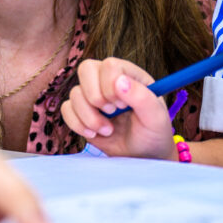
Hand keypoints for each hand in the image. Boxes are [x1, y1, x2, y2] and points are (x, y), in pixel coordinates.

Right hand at [61, 58, 175, 158]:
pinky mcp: (81, 112)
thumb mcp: (156, 118)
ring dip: (89, 117)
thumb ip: (142, 97)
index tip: (123, 106)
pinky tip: (94, 134)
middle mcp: (108, 80)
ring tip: (108, 130)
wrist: (142, 157)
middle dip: (95, 97)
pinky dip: (78, 124)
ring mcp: (93, 95)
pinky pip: (66, 109)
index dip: (111, 86)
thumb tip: (120, 82)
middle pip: (86, 69)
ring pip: (74, 93)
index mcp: (129, 74)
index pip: (109, 65)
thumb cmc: (153, 134)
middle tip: (111, 112)